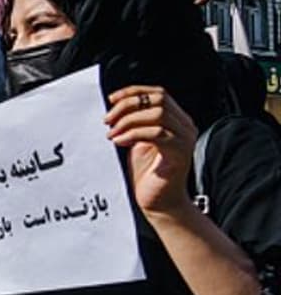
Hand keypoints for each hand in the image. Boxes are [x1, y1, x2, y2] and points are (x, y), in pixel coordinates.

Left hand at [105, 85, 196, 216]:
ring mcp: (185, 139)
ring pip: (158, 114)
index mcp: (176, 120)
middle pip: (158, 100)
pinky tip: (120, 142)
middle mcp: (185, 126)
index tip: (111, 99)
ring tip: (112, 134)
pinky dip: (134, 134)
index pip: (158, 93)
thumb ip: (134, 123)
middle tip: (108, 120)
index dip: (133, 92)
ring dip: (128, 121)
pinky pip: (157, 133)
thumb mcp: (137, 141)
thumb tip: (115, 108)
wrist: (159, 202)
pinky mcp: (180, 153)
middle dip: (127, 106)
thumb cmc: (147, 174)